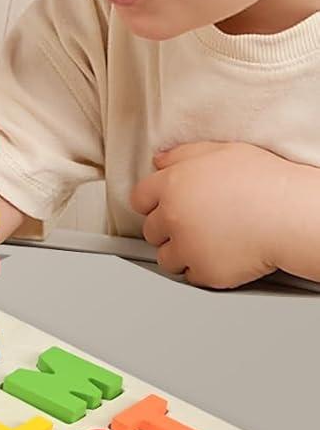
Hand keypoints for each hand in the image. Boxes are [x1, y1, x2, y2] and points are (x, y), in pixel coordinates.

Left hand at [129, 140, 294, 287]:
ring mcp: (187, 246)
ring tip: (206, 245)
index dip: (153, 204)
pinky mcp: (205, 272)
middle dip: (168, 230)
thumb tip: (160, 161)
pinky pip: (191, 277)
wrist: (290, 214)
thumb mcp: (220, 152)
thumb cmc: (264, 182)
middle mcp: (172, 216)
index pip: (139, 199)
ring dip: (181, 254)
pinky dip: (202, 271)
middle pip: (151, 230)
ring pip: (166, 258)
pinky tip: (219, 258)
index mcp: (171, 185)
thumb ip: (183, 155)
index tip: (164, 209)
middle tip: (193, 227)